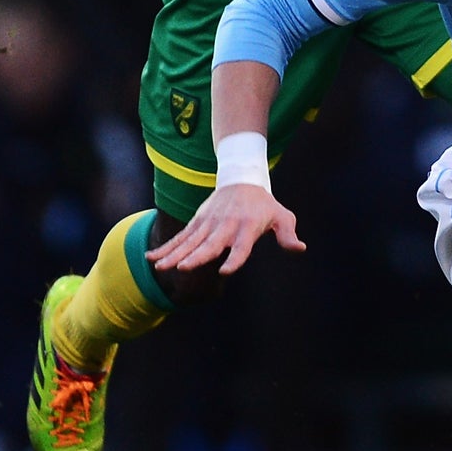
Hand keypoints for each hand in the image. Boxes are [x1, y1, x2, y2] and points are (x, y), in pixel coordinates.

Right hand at [147, 185, 305, 275]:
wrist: (242, 179)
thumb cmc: (264, 204)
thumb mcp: (281, 216)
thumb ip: (288, 234)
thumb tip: (300, 248)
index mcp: (247, 228)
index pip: (241, 247)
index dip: (234, 259)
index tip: (225, 271)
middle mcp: (226, 227)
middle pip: (210, 244)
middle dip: (196, 256)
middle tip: (183, 267)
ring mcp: (209, 224)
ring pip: (190, 241)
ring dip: (174, 254)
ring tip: (160, 265)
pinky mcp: (198, 222)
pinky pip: (180, 237)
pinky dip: (166, 246)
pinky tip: (152, 257)